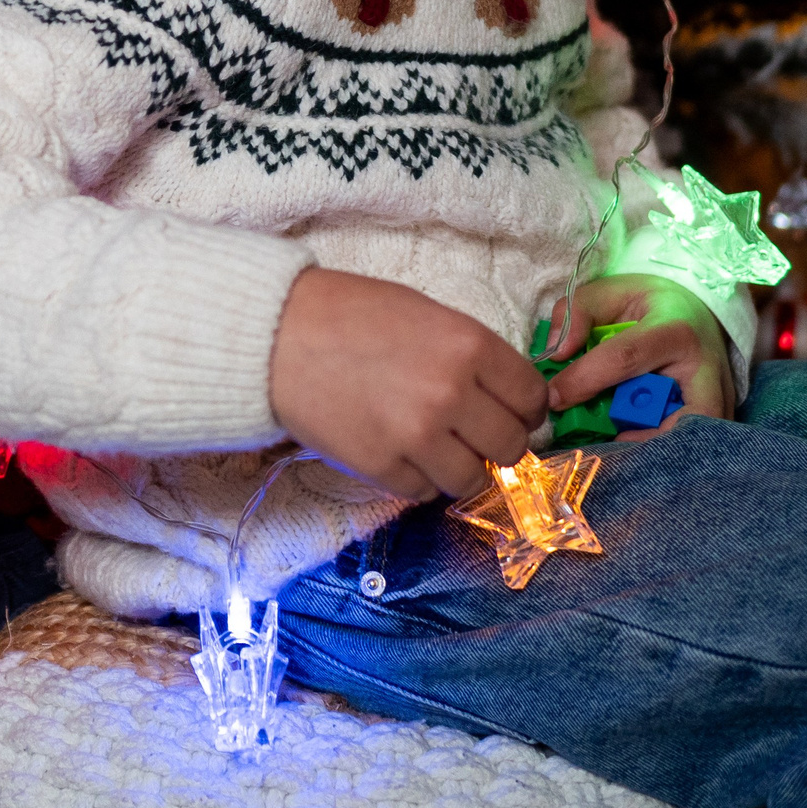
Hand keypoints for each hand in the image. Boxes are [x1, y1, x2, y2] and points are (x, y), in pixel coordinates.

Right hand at [268, 267, 549, 499]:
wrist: (274, 335)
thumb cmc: (349, 314)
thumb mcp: (424, 314)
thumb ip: (472, 356)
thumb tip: (512, 400)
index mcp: (468, 345)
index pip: (532, 398)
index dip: (524, 408)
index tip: (508, 411)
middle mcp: (452, 393)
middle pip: (510, 445)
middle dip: (494, 442)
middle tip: (469, 432)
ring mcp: (418, 436)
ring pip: (472, 479)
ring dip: (456, 466)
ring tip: (428, 444)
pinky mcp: (383, 468)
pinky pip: (424, 493)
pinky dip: (416, 478)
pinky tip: (395, 449)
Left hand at [543, 274, 736, 432]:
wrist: (696, 309)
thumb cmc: (648, 303)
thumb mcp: (609, 292)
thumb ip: (577, 313)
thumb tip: (557, 353)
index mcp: (673, 330)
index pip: (625, 359)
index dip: (585, 381)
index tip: (553, 398)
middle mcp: (705, 368)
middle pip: (686, 415)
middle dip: (644, 435)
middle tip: (604, 439)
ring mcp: (720, 395)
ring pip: (698, 438)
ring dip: (657, 448)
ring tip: (619, 444)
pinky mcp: (722, 414)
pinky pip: (698, 443)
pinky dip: (667, 450)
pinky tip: (635, 445)